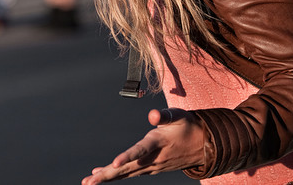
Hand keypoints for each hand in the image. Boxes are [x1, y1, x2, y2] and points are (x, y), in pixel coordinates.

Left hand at [81, 108, 204, 183]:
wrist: (204, 146)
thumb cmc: (189, 127)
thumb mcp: (179, 116)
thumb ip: (165, 115)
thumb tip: (153, 114)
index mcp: (158, 143)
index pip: (141, 151)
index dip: (128, 157)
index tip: (114, 164)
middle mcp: (154, 158)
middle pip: (127, 168)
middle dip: (106, 175)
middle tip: (88, 183)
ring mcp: (152, 166)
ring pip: (126, 173)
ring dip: (107, 177)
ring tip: (88, 182)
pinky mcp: (151, 168)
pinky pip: (130, 173)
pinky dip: (115, 174)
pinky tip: (101, 173)